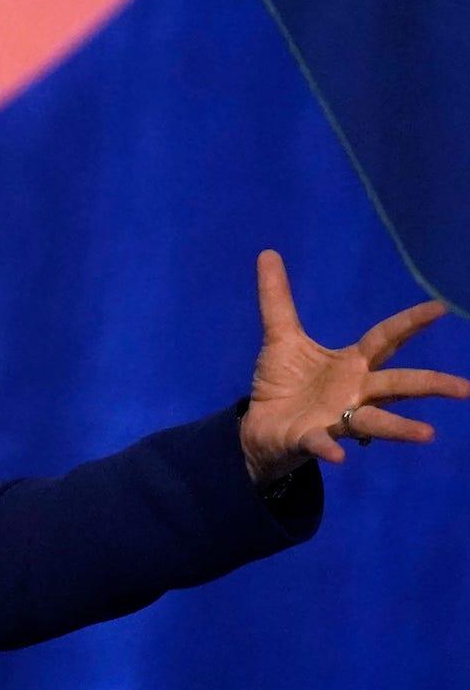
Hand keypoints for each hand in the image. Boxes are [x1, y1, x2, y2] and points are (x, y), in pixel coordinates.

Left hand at [240, 250, 469, 487]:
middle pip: (395, 385)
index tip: (439, 308)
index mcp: (351, 365)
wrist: (261, 426)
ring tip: (428, 433)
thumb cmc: (284, 383)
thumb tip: (267, 253)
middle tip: (466, 388)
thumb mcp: (279, 336)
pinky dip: (329, 450)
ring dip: (400, 428)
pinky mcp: (312, 440)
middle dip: (429, 384)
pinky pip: (323, 445)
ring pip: (375, 423)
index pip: (385, 339)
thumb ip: (277, 299)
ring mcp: (338, 419)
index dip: (409, 323)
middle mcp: (355, 393)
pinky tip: (338, 456)